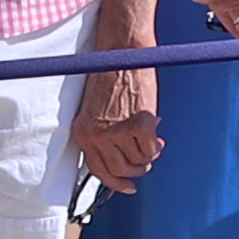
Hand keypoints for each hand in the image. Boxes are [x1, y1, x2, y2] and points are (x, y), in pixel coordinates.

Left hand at [72, 64, 163, 188]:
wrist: (123, 51)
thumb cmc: (111, 74)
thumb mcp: (97, 110)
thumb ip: (105, 135)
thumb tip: (125, 160)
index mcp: (83, 131)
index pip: (97, 169)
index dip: (115, 182)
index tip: (127, 186)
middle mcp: (98, 135)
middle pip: (120, 170)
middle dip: (136, 170)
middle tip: (145, 160)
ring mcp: (119, 131)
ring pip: (139, 161)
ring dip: (147, 153)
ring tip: (149, 137)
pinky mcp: (140, 125)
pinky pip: (151, 149)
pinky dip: (155, 143)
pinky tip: (154, 129)